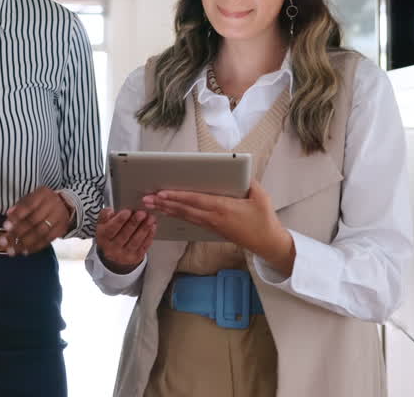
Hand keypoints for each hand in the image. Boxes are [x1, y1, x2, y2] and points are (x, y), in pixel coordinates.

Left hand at [2, 187, 71, 256]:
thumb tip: (8, 215)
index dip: (16, 216)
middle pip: (33, 221)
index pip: (28, 205)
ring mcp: (59, 218)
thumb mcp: (31, 198)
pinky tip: (24, 251)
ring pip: (40, 233)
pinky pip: (47, 241)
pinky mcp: (61, 230)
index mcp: (42, 194)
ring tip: (12, 251)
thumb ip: (19, 206)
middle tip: (4, 242)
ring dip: (24, 243)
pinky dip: (35, 247)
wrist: (64, 204)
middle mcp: (52, 205)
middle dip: (17, 233)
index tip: (5, 227)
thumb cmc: (41, 202)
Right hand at [94, 208, 155, 273]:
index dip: (119, 220)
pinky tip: (152, 227)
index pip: (111, 229)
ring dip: (144, 228)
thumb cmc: (109, 235)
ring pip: (135, 241)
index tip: (127, 211)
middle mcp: (112, 249)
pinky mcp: (135, 258)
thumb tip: (110, 211)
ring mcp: (124, 255)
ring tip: (150, 218)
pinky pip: (143, 247)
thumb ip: (105, 215)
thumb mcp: (102, 224)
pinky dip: (149, 236)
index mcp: (103, 238)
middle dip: (134, 223)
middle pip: (124, 235)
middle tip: (142, 213)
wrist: (113, 255)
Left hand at [145, 178, 295, 274]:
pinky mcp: (213, 229)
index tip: (161, 194)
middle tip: (146, 200)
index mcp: (223, 208)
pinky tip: (169, 212)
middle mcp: (213, 217)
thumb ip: (248, 181)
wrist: (267, 243)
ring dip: (167, 210)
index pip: (195, 201)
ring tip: (151, 205)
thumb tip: (239, 170)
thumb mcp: (260, 196)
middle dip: (164, 204)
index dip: (177, 197)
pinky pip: (191, 220)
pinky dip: (178, 215)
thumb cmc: (264, 220)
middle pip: (184, 209)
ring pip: (185, 216)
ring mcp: (212, 225)